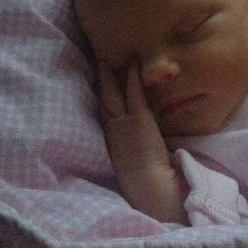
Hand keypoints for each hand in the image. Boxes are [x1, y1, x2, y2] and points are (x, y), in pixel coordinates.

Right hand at [98, 60, 188, 221]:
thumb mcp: (133, 161)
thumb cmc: (147, 180)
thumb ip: (132, 146)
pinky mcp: (138, 118)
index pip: (104, 116)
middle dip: (99, 83)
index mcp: (111, 142)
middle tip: (97, 66)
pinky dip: (132, 76)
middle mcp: (112, 130)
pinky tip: (134, 64)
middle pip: (103, 101)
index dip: (100, 100)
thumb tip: (139, 139)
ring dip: (110, 76)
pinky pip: (134, 92)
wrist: (150, 186)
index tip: (98, 87)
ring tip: (107, 61)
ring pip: (113, 94)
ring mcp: (123, 123)